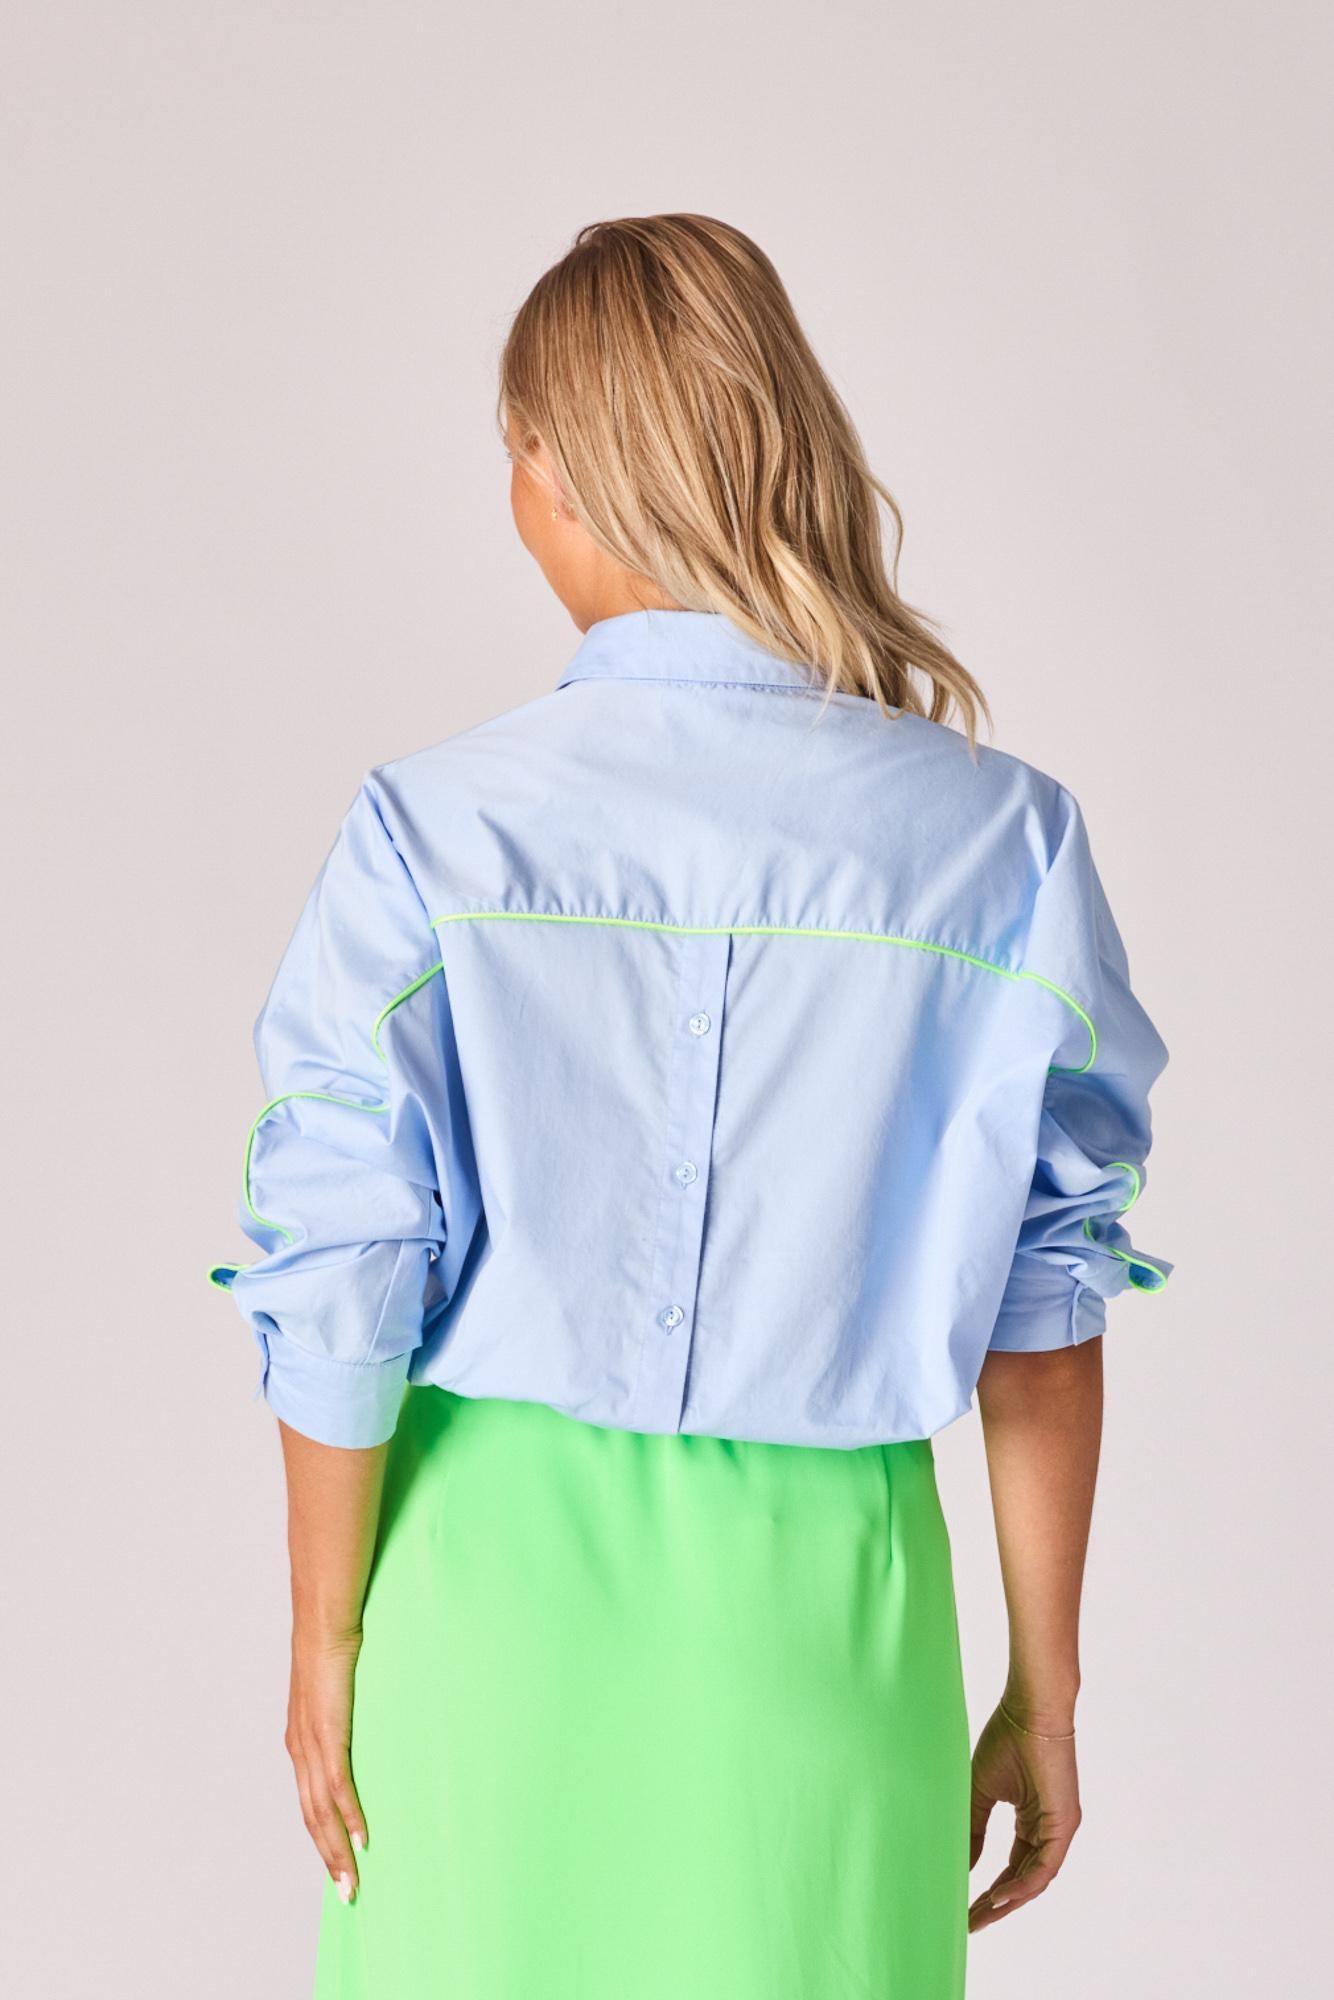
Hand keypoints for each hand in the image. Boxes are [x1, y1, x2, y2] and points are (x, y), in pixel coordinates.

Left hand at [285, 1627, 368, 1901]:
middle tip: (348, 1894)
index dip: (321, 1837)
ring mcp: (310, 1741)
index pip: (309, 1802)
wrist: (325, 1614)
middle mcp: (299, 1747)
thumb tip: (360, 1716)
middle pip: (311, 1817)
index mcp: (299, 1739)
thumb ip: (340, 1709)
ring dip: (337, 1850)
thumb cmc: (333, 1642)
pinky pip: (338, 1784)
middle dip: (328, 1859)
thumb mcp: (334, 1686)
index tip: (337, 1866)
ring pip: (321, 1810)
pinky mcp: (327, 1730)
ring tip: (353, 1881)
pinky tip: (362, 1838)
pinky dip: (349, 1815)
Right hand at [968, 1698, 1081, 1931]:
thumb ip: (973, 1828)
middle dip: (996, 1904)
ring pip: (1034, 1879)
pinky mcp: (1064, 1823)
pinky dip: (1022, 1886)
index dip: (990, 1890)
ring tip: (979, 1916)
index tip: (964, 1906)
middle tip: (970, 1923)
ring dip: (1007, 1902)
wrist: (1030, 1709)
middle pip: (1023, 1880)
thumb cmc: (1007, 1738)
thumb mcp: (981, 1790)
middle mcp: (1049, 1829)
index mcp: (1032, 1820)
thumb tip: (961, 1865)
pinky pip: (1044, 1867)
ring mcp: (1059, 1828)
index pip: (1012, 1867)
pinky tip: (999, 1898)